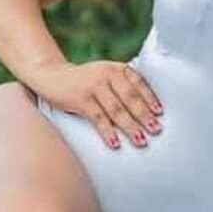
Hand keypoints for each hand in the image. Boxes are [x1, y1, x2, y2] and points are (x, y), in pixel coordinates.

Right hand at [30, 60, 162, 150]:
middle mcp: (107, 74)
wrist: (52, 76)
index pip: (138, 83)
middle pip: (130, 98)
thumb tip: (146, 112)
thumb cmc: (85, 81)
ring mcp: (93, 86)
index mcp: (116, 68)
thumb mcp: (105, 76)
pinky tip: (115, 142)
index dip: (150, 98)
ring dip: (130, 127)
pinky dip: (108, 131)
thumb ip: (122, 87)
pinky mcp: (81, 99)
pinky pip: (98, 118)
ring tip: (141, 140)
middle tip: (156, 130)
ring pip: (116, 110)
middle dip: (144, 116)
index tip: (159, 113)